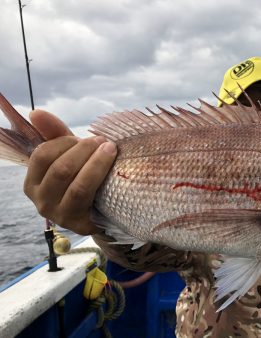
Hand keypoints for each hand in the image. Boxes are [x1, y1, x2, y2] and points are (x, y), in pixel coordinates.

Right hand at [23, 109, 116, 234]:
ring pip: (76, 184)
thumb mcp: (69, 156)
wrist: (101, 211)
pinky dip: (100, 177)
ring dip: (96, 163)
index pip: (42, 155)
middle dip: (84, 151)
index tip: (87, 138)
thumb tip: (36, 112)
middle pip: (61, 169)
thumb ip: (55, 134)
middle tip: (104, 141)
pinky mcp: (78, 224)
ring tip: (111, 149)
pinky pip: (89, 197)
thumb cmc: (83, 177)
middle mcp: (41, 201)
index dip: (65, 142)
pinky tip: (113, 167)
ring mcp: (59, 215)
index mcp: (33, 182)